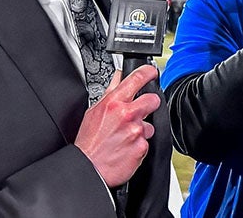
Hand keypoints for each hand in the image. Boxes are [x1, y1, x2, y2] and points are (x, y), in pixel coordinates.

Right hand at [74, 64, 160, 186]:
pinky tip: (126, 148)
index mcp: (113, 103)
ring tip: (125, 136)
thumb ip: (110, 92)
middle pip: (153, 99)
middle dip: (149, 104)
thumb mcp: (93, 112)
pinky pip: (147, 141)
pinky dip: (139, 144)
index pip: (137, 78)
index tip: (152, 72)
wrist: (88, 169)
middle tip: (138, 112)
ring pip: (150, 123)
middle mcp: (127, 114)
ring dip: (142, 129)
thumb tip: (119, 76)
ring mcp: (136, 131)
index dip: (148, 72)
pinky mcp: (142, 146)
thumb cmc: (88, 142)